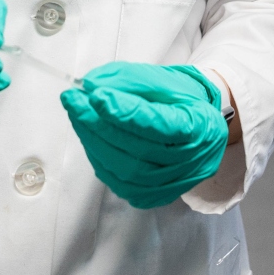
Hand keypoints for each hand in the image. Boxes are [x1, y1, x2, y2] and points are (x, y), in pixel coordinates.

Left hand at [61, 63, 227, 209]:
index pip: (160, 125)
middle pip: (138, 151)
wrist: (194, 125)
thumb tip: (91, 86)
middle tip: (73, 101)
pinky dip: (99, 157)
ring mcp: (172, 183)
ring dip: (93, 141)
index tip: (96, 96)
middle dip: (98, 124)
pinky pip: (118, 182)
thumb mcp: (161, 79)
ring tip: (78, 114)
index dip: (126, 112)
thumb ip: (127, 79)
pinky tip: (91, 136)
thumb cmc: (177, 99)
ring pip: (125, 171)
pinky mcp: (153, 195)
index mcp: (200, 127)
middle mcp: (190, 161)